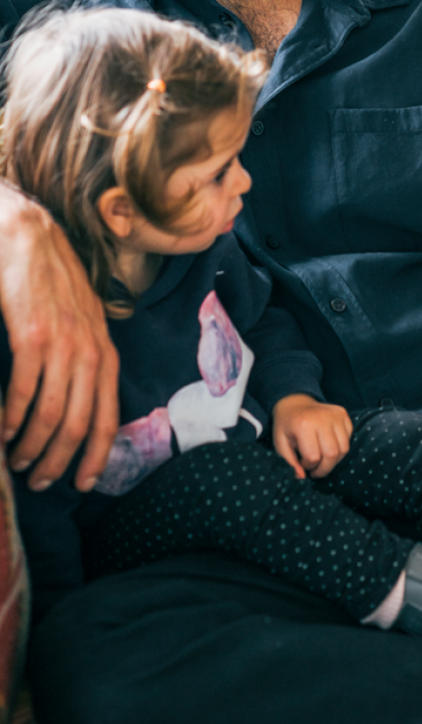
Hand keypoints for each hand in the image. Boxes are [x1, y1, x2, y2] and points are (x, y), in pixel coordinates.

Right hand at [0, 183, 118, 491]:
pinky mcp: (32, 335)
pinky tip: (4, 431)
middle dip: (58, 461)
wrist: (31, 240)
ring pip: (51, 414)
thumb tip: (79, 409)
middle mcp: (90, 351)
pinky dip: (13, 418)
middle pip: (79, 424)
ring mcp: (63, 344)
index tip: (83, 484)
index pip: (108, 416)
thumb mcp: (83, 325)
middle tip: (38, 481)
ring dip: (32, 446)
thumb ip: (86, 363)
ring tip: (17, 461)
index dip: (97, 455)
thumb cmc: (55, 287)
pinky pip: (24, 391)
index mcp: (105, 352)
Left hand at [272, 394, 352, 478]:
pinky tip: (328, 445)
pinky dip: (340, 448)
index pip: (313, 457)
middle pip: (332, 455)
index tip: (302, 463)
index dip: (308, 466)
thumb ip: (290, 462)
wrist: (295, 403)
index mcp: (304, 425)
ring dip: (334, 460)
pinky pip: (348, 439)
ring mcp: (335, 415)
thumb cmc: (287, 426)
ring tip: (322, 459)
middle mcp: (322, 418)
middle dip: (324, 468)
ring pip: (344, 449)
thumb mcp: (280, 444)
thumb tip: (302, 477)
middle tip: (315, 470)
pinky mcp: (343, 414)